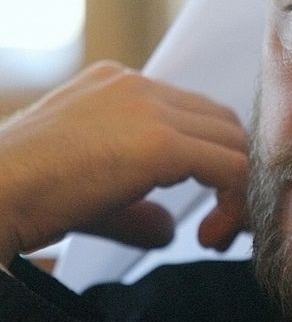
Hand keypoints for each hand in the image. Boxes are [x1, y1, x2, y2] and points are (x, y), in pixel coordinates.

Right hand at [0, 61, 247, 263]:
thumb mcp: (90, 194)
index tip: (205, 211)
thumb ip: (137, 207)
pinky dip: (235, 201)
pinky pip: (230, 166)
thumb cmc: (24, 197)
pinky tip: (209, 235)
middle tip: (220, 226)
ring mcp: (149, 108)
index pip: (195, 116)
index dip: (211, 163)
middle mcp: (138, 85)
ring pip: (233, 143)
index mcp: (120, 86)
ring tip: (215, 236)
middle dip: (233, 175)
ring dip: (238, 191)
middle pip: (222, 125)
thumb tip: (169, 229)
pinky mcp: (159, 142)